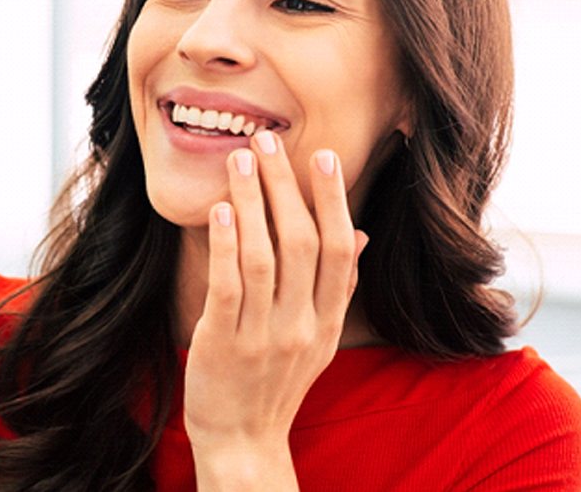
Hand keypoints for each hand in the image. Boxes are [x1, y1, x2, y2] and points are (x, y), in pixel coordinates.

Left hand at [184, 129, 366, 487]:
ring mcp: (262, 337)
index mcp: (327, 320)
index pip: (338, 250)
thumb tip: (359, 234)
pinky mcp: (223, 345)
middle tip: (268, 141)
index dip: (333, 200)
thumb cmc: (279, 378)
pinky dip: (225, 246)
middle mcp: (302, 325)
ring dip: (254, 204)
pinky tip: (221, 209)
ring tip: (240, 160)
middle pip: (301, 243)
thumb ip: (338, 286)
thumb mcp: (320, 337)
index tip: (321, 156)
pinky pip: (228, 288)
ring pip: (264, 258)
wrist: (244, 440)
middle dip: (285, 187)